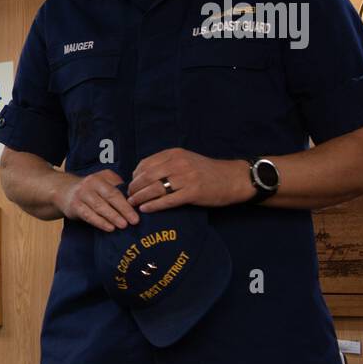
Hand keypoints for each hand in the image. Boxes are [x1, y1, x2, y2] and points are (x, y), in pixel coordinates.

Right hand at [56, 168, 139, 231]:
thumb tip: (134, 199)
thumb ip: (116, 187)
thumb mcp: (102, 182)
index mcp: (100, 178)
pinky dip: (100, 222)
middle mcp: (90, 184)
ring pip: (99, 207)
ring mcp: (81, 195)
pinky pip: (89, 215)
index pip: (116, 190)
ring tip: (123, 225)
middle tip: (134, 221)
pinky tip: (109, 228)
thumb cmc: (89, 189)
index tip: (138, 213)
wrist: (63, 190)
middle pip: (109, 197)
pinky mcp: (74, 206)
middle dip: (123, 210)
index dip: (127, 202)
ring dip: (112, 217)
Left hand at [127, 148, 250, 211]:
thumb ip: (167, 164)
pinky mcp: (193, 192)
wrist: (234, 178)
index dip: (135, 175)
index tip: (131, 184)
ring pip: (155, 188)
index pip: (146, 163)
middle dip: (134, 188)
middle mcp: (179, 163)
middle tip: (128, 197)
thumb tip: (143, 175)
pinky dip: (154, 205)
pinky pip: (167, 200)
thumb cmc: (208, 171)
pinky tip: (146, 209)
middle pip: (147, 176)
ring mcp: (186, 178)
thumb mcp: (186, 160)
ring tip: (132, 204)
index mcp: (175, 154)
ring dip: (140, 197)